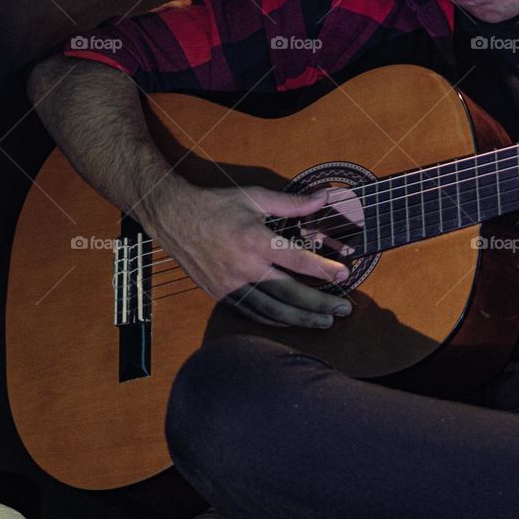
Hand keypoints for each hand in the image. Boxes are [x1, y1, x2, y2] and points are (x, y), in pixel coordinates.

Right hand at [140, 179, 357, 327]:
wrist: (173, 218)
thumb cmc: (215, 205)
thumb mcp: (254, 197)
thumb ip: (292, 202)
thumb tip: (324, 197)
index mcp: (255, 241)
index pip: (298, 261)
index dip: (324, 270)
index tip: (345, 275)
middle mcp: (244, 267)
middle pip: (290, 294)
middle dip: (321, 304)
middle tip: (345, 309)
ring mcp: (231, 285)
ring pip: (273, 310)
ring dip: (302, 319)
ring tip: (325, 322)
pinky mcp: (221, 294)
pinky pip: (253, 313)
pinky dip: (276, 320)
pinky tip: (292, 321)